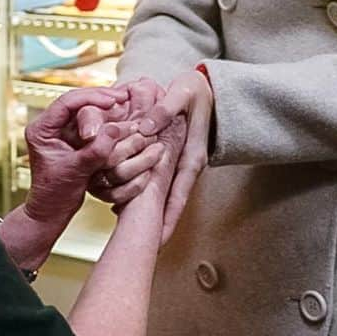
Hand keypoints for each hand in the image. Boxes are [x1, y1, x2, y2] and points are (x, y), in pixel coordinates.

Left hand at [24, 86, 158, 230]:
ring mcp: (61, 132)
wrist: (52, 211)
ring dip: (104, 109)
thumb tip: (114, 130)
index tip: (112, 100)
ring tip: (124, 106)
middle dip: (100, 99)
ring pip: (84, 110)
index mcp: (41, 129)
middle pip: (76, 102)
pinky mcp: (72, 139)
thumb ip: (95, 152)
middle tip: (122, 98)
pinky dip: (104, 121)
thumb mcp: (76, 172)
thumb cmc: (55, 196)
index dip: (91, 97)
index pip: (66, 102)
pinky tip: (119, 119)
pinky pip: (90, 123)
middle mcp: (49, 126)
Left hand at [145, 70, 213, 241]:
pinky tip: (130, 198)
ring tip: (131, 231)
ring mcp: (183, 163)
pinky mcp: (177, 157)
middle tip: (141, 250)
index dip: (166, 221)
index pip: (178, 197)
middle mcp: (188, 165)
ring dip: (152, 212)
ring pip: (166, 194)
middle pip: (172, 203)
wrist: (206, 86)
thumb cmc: (194, 90)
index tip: (156, 243)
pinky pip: (162, 180)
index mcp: (192, 157)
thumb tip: (146, 129)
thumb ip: (164, 112)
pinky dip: (150, 193)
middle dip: (158, 226)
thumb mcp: (180, 95)